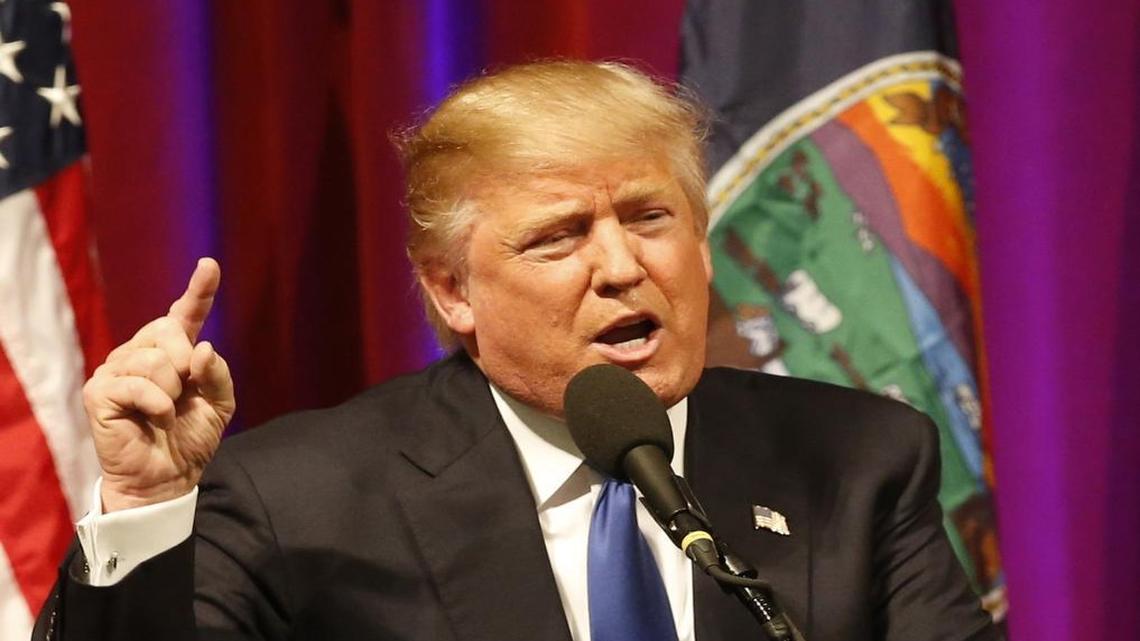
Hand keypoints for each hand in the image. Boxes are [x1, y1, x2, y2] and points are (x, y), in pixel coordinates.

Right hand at [84, 258, 235, 511]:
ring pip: (154, 358)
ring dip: (171, 390)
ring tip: (165, 412)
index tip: (209, 264)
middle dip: (186, 363)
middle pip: (167, 329)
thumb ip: (217, 373)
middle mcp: (140, 352)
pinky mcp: (99, 391)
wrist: (168, 476)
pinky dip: (157, 404)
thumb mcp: (220, 404)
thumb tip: (202, 347)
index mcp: (173, 352)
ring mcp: (116, 369)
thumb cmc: (190, 438)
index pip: (184, 314)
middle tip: (182, 394)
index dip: (198, 289)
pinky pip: (137, 383)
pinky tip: (156, 418)